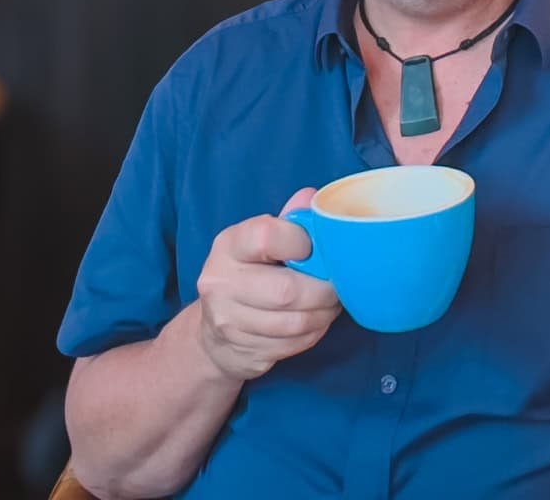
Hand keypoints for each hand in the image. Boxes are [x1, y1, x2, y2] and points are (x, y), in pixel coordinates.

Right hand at [195, 188, 341, 381]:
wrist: (212, 333)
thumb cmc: (246, 276)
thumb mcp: (259, 243)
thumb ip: (287, 222)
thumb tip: (313, 198)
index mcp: (228, 246)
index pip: (267, 236)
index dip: (302, 242)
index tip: (314, 248)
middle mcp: (220, 282)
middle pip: (287, 291)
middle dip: (323, 291)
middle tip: (336, 286)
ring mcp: (229, 321)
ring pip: (295, 322)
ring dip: (323, 314)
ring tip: (329, 303)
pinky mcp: (244, 350)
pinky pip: (294, 344)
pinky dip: (314, 333)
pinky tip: (315, 321)